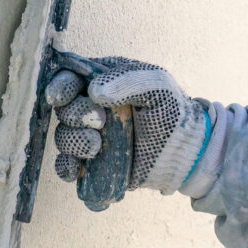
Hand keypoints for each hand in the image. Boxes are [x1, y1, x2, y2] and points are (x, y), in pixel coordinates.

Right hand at [46, 57, 209, 194]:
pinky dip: (66, 168)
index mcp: (103, 83)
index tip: (61, 96)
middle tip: (100, 122)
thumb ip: (128, 80)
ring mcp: (90, 136)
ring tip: (96, 147)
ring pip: (63, 137)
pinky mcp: (93, 163)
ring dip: (73, 142)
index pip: (70, 78)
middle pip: (63, 110)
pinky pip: (67, 167)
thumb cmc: (172, 111)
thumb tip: (93, 91)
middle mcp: (91, 108)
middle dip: (74, 116)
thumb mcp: (157, 85)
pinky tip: (77, 168)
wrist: (186, 152)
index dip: (60, 86)